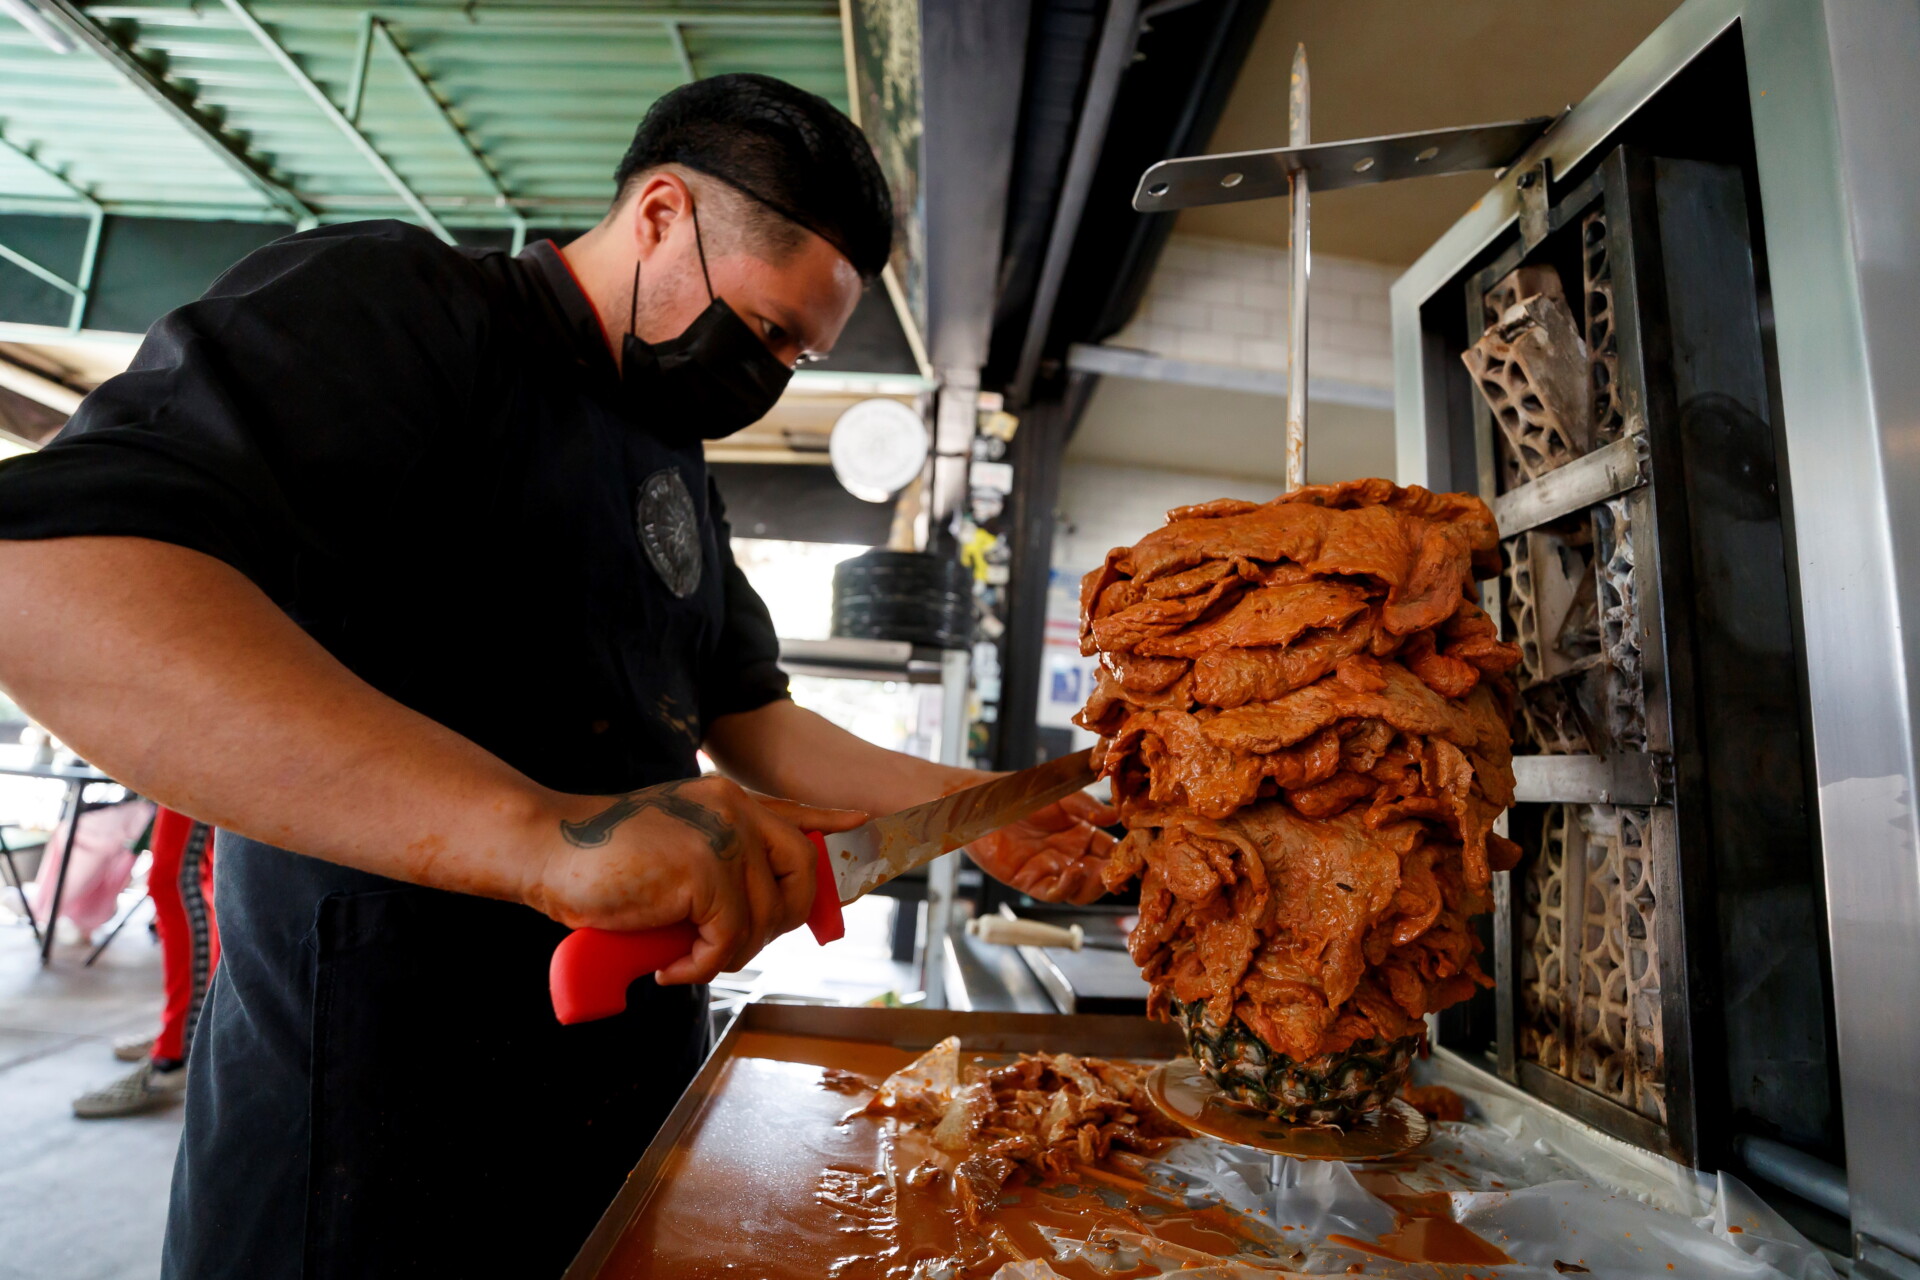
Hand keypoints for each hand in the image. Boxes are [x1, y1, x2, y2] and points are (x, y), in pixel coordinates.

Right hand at [525, 775, 866, 984]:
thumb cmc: (599, 858)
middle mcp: (735, 809)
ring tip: (683, 961)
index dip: (830, 823)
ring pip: (765, 918)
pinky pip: (730, 939)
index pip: (795, 813)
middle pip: (800, 873)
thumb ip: (713, 857)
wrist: (546, 848)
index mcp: (727, 799)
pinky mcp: (705, 870)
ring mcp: (722, 835)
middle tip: (727, 949)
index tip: (859, 825)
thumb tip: (757, 906)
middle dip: (778, 925)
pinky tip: (670, 968)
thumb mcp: (671, 843)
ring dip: (728, 955)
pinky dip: (703, 966)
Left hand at [966, 790, 1118, 905]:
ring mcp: (1053, 870)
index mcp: (1084, 833)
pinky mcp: (1031, 882)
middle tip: (1124, 871)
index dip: (1126, 853)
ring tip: (1100, 873)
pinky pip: (1054, 893)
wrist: (981, 802)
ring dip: (1095, 885)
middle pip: (1102, 875)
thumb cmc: (1018, 793)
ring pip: (1083, 890)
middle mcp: (1072, 855)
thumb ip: (1087, 806)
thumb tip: (1116, 816)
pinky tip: (1073, 872)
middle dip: (1115, 874)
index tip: (1139, 852)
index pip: (1113, 850)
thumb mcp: (1060, 794)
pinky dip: (1067, 887)